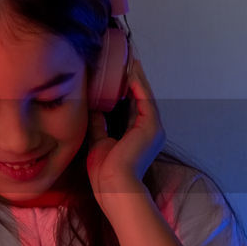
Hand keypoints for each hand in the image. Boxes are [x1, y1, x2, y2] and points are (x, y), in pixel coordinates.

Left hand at [86, 58, 165, 202]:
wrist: (114, 186)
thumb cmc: (105, 173)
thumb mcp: (98, 142)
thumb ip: (99, 124)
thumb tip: (94, 107)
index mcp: (136, 137)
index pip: (129, 107)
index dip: (122, 90)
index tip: (114, 74)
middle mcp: (147, 131)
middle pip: (138, 98)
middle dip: (130, 79)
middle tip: (123, 60)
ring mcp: (152, 128)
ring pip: (143, 95)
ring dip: (135, 77)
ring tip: (127, 58)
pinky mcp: (152, 125)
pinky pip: (145, 98)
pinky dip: (138, 83)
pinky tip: (131, 69)